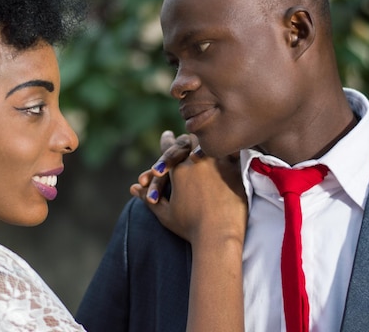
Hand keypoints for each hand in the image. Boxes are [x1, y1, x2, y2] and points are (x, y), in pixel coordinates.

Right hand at [131, 131, 246, 244]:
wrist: (218, 236)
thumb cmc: (190, 228)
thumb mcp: (165, 214)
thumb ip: (148, 198)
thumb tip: (133, 188)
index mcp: (178, 170)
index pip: (168, 147)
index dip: (165, 140)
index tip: (166, 135)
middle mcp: (195, 162)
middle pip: (189, 139)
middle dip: (186, 137)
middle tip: (187, 132)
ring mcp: (217, 163)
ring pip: (210, 141)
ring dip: (206, 140)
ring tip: (209, 136)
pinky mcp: (234, 169)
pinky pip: (231, 150)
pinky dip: (228, 146)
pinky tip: (230, 143)